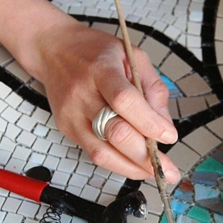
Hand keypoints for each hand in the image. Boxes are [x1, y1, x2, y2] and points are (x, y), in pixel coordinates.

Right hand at [24, 18, 180, 182]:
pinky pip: (94, 153)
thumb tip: (164, 126)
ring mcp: (71, 114)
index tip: (169, 136)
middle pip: (114, 132)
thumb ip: (152, 88)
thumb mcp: (132, 56)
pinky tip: (134, 165)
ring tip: (155, 173)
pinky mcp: (66, 128)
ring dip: (132, 168)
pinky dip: (118, 163)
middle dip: (145, 156)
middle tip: (169, 169)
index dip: (149, 123)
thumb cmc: (94, 51)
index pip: (125, 101)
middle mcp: (82, 94)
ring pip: (102, 152)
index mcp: (101, 70)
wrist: (53, 49)